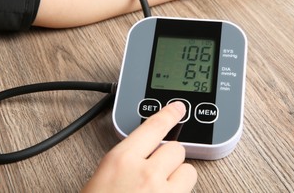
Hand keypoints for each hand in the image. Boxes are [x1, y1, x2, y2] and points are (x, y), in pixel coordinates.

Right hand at [81, 101, 196, 192]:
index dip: (169, 114)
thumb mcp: (104, 179)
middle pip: (176, 149)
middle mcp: (145, 174)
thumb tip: (146, 154)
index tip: (179, 108)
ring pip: (189, 172)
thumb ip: (127, 162)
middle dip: (170, 159)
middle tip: (157, 172)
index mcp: (121, 161)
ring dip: (179, 179)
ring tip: (162, 191)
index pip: (153, 127)